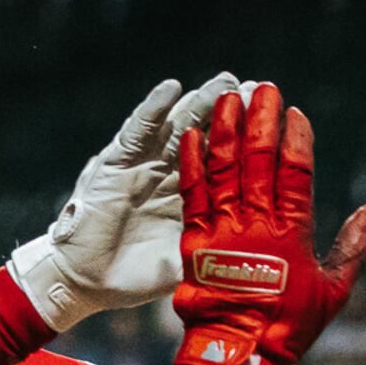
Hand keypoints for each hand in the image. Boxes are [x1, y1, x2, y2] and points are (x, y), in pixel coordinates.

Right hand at [8, 72, 238, 331]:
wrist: (86, 282)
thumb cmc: (134, 278)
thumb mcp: (185, 267)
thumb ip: (211, 257)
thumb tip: (254, 268)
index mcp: (195, 199)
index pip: (229, 163)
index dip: (251, 141)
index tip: (279, 119)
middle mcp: (173, 175)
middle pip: (210, 135)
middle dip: (234, 112)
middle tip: (258, 88)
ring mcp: (146, 166)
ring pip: (179, 126)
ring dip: (201, 103)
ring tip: (226, 82)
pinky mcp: (117, 164)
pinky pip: (137, 132)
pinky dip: (153, 110)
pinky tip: (171, 90)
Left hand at [170, 83, 365, 364]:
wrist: (238, 356)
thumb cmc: (290, 328)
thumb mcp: (333, 293)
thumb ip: (352, 249)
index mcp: (292, 232)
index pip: (295, 172)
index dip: (296, 139)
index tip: (295, 113)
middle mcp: (256, 224)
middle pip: (258, 160)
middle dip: (261, 120)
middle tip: (263, 87)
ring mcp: (222, 230)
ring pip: (223, 168)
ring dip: (224, 129)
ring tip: (226, 97)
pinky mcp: (194, 242)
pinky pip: (191, 194)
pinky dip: (190, 163)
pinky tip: (189, 135)